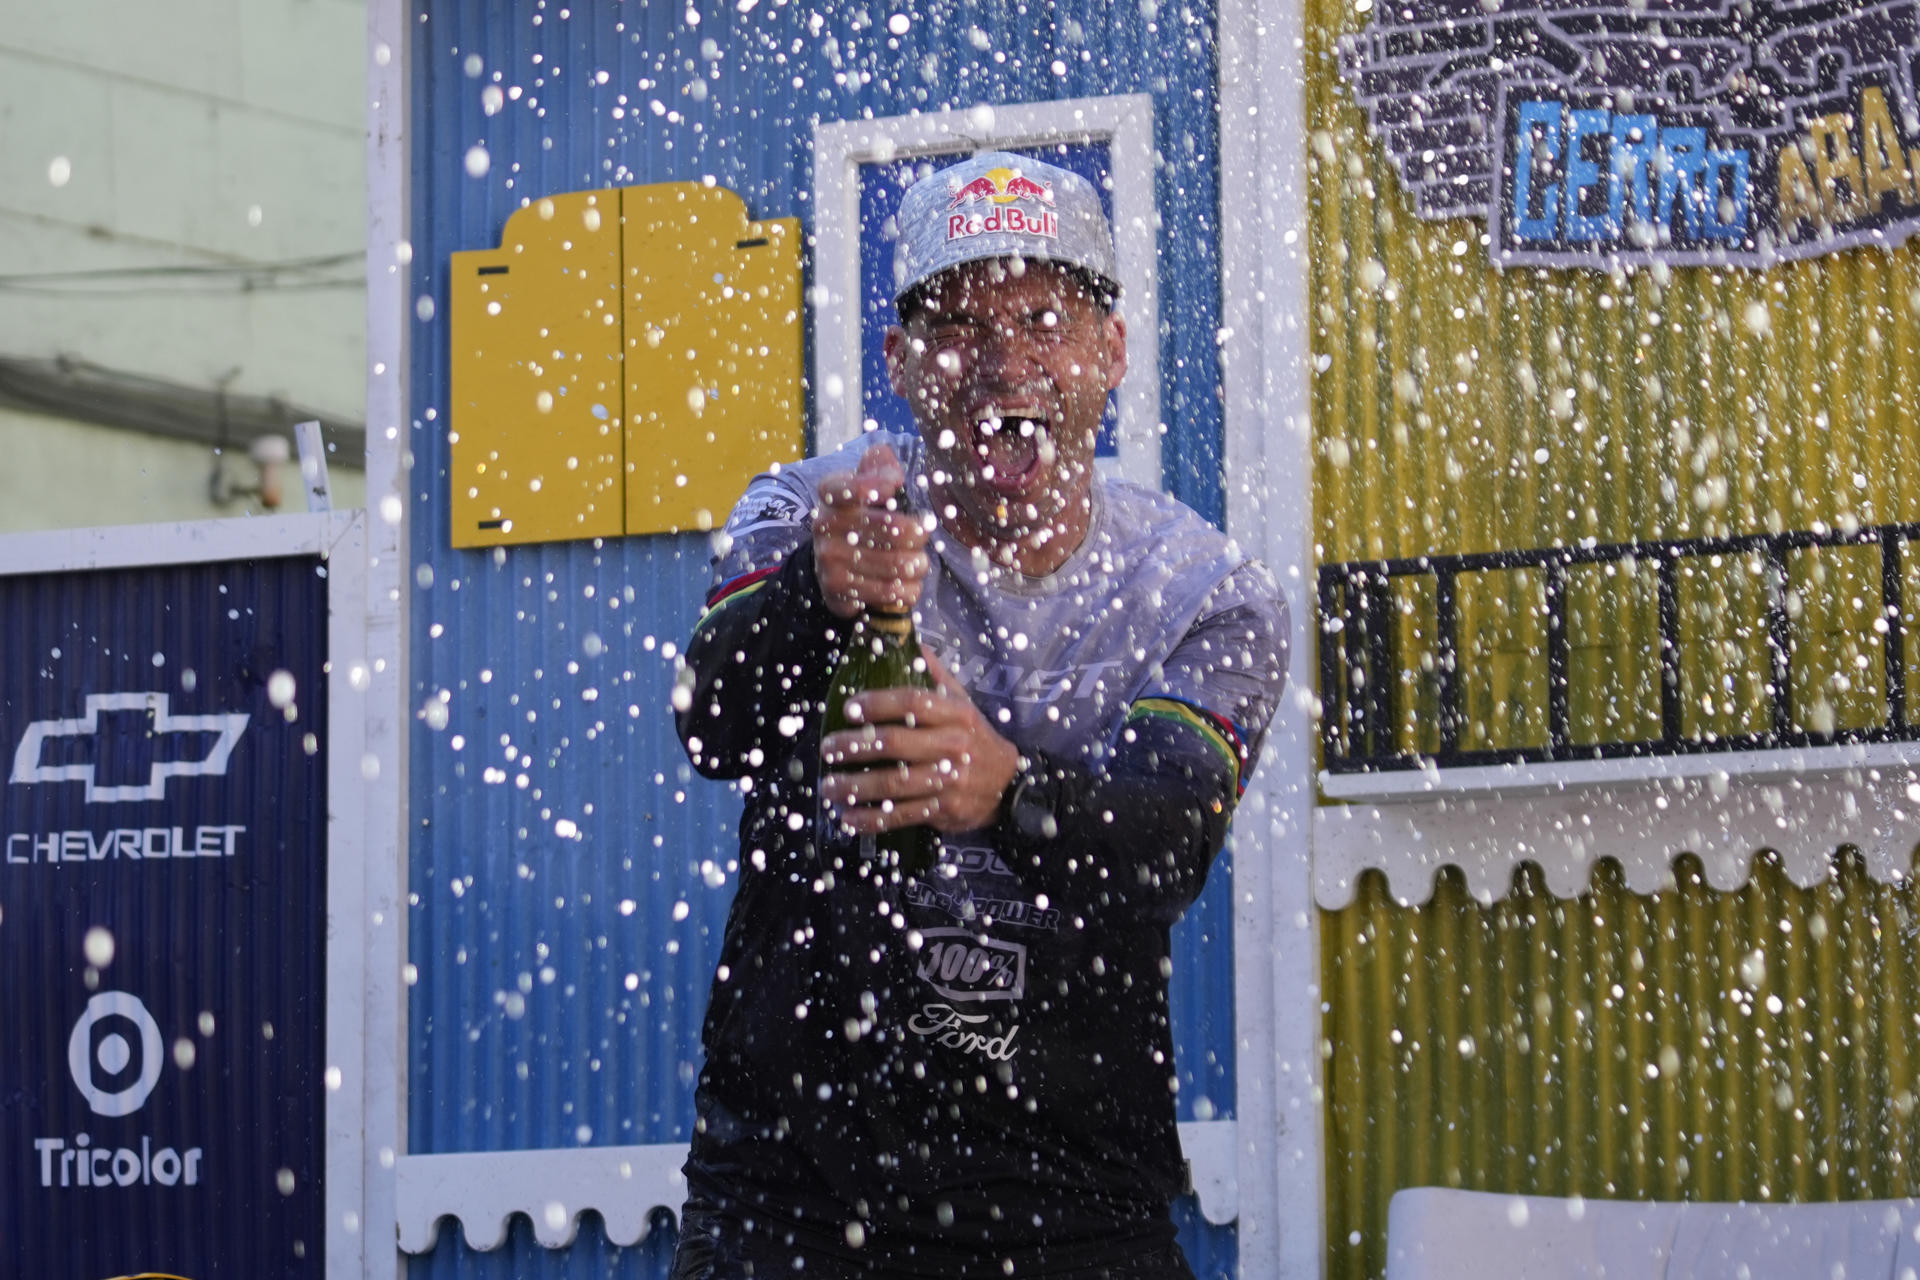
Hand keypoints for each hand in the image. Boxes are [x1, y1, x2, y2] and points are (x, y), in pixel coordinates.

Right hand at [812, 443, 931, 619]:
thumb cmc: (863, 514)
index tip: (894, 488)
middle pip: (895, 529)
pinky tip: (905, 582)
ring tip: (917, 561)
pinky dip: (910, 588)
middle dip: (920, 534)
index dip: (877, 486)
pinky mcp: (839, 591)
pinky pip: (893, 592)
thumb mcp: (869, 481)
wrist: (833, 561)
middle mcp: (824, 525)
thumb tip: (894, 477)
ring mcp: (829, 559)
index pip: (852, 487)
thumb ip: (881, 465)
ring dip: (919, 564)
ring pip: (899, 564)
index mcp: (831, 493)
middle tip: (921, 537)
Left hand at [820, 645, 1020, 834]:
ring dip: (855, 786)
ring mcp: (948, 781)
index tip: (849, 708)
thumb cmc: (976, 739)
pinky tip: (848, 818)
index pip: (912, 702)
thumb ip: (936, 677)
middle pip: (895, 744)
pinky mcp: (944, 809)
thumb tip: (913, 643)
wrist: (1009, 784)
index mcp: (956, 715)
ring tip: (828, 786)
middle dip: (854, 746)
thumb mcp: (964, 703)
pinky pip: (901, 815)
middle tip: (827, 748)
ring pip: (893, 783)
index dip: (877, 703)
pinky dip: (872, 819)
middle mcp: (953, 746)